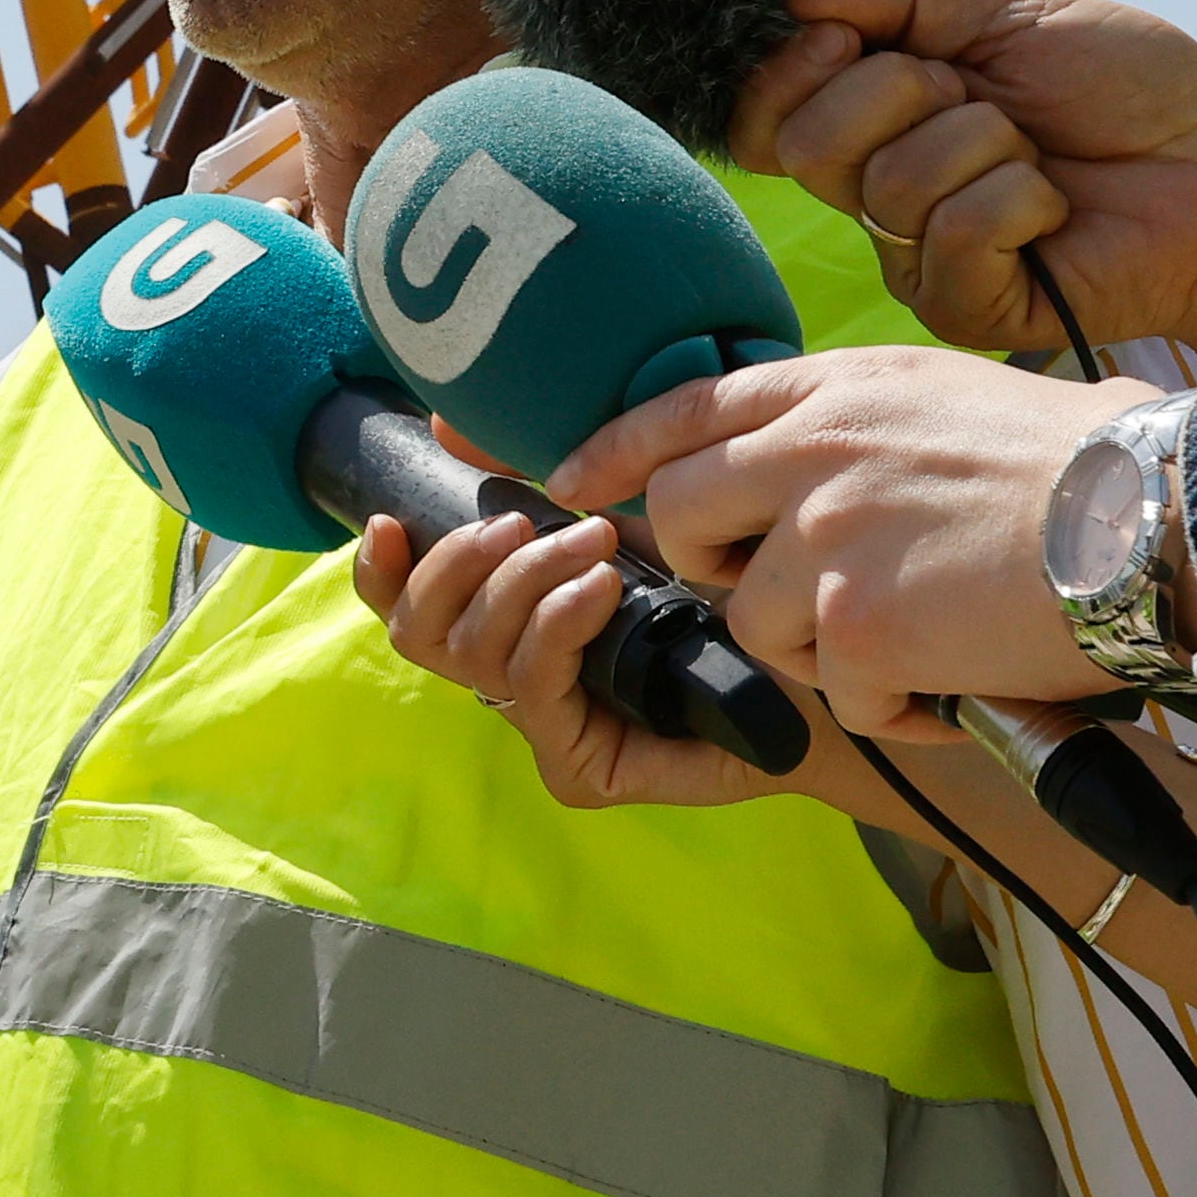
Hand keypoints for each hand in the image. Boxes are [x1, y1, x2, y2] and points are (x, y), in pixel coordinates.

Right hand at [350, 506, 794, 810]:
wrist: (816, 667)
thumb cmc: (723, 589)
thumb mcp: (623, 515)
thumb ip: (538, 479)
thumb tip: (443, 425)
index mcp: (507, 627)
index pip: (408, 611)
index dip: (380, 572)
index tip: (387, 519)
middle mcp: (511, 683)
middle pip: (421, 633)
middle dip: (457, 563)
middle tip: (523, 523)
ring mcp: (542, 732)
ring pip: (473, 655)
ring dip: (521, 583)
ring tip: (591, 544)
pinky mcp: (578, 771)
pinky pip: (533, 688)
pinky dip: (555, 626)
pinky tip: (598, 590)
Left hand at [547, 350, 1162, 738]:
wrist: (1157, 516)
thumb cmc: (1077, 464)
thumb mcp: (935, 396)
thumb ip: (848, 424)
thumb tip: (797, 464)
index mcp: (828, 391)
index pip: (679, 410)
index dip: (612, 450)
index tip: (568, 480)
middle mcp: (807, 452)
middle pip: (676, 516)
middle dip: (711, 570)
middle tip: (790, 597)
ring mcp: (824, 537)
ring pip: (753, 621)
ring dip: (823, 652)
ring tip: (918, 640)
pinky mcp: (857, 622)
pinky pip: (835, 691)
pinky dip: (892, 707)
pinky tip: (954, 682)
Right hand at [728, 0, 1196, 360]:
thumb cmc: (1133, 91)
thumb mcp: (1012, 10)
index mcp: (881, 119)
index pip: (767, 116)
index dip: (788, 70)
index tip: (847, 32)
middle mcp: (883, 190)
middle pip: (807, 147)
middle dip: (902, 92)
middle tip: (982, 98)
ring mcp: (918, 255)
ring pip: (887, 185)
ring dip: (984, 145)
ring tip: (1038, 156)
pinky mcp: (966, 307)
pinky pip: (949, 237)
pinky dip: (1017, 201)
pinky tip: (1056, 211)